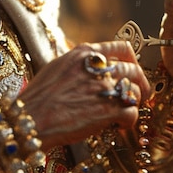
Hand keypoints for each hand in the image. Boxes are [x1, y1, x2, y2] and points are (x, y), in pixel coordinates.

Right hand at [19, 41, 150, 150]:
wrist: (31, 118)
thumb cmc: (37, 97)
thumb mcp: (57, 67)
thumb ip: (78, 64)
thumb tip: (89, 69)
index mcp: (84, 53)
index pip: (121, 47)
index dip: (131, 60)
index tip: (132, 67)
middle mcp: (97, 67)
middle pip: (133, 69)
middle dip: (140, 83)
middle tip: (140, 93)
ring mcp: (104, 88)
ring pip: (136, 90)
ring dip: (135, 102)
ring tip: (128, 110)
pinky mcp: (109, 110)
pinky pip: (132, 113)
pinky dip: (129, 120)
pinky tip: (119, 125)